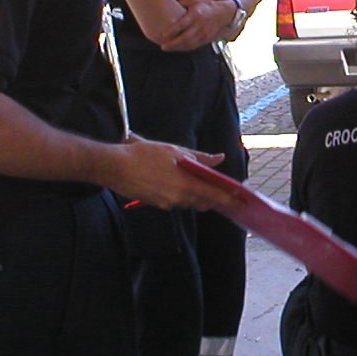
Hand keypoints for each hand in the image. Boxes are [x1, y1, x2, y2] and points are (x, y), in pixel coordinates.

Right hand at [102, 140, 238, 214]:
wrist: (114, 167)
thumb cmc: (143, 155)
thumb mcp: (174, 151)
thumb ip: (199, 157)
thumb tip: (219, 158)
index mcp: (185, 185)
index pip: (214, 195)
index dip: (229, 199)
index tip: (242, 202)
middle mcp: (178, 198)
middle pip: (204, 201)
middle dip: (217, 199)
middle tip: (231, 197)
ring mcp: (167, 203)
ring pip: (190, 202)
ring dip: (200, 196)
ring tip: (211, 190)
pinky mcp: (157, 204)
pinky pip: (177, 201)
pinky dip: (185, 195)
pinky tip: (184, 185)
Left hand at [156, 0, 235, 52]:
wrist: (224, 13)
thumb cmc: (206, 6)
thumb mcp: (194, 1)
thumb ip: (181, 4)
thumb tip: (166, 5)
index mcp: (196, 14)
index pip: (182, 24)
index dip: (172, 31)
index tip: (162, 35)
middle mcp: (200, 25)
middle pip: (185, 38)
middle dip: (173, 44)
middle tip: (163, 46)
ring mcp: (204, 33)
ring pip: (189, 44)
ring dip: (178, 48)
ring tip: (167, 48)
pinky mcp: (207, 39)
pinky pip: (194, 46)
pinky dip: (185, 48)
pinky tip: (177, 48)